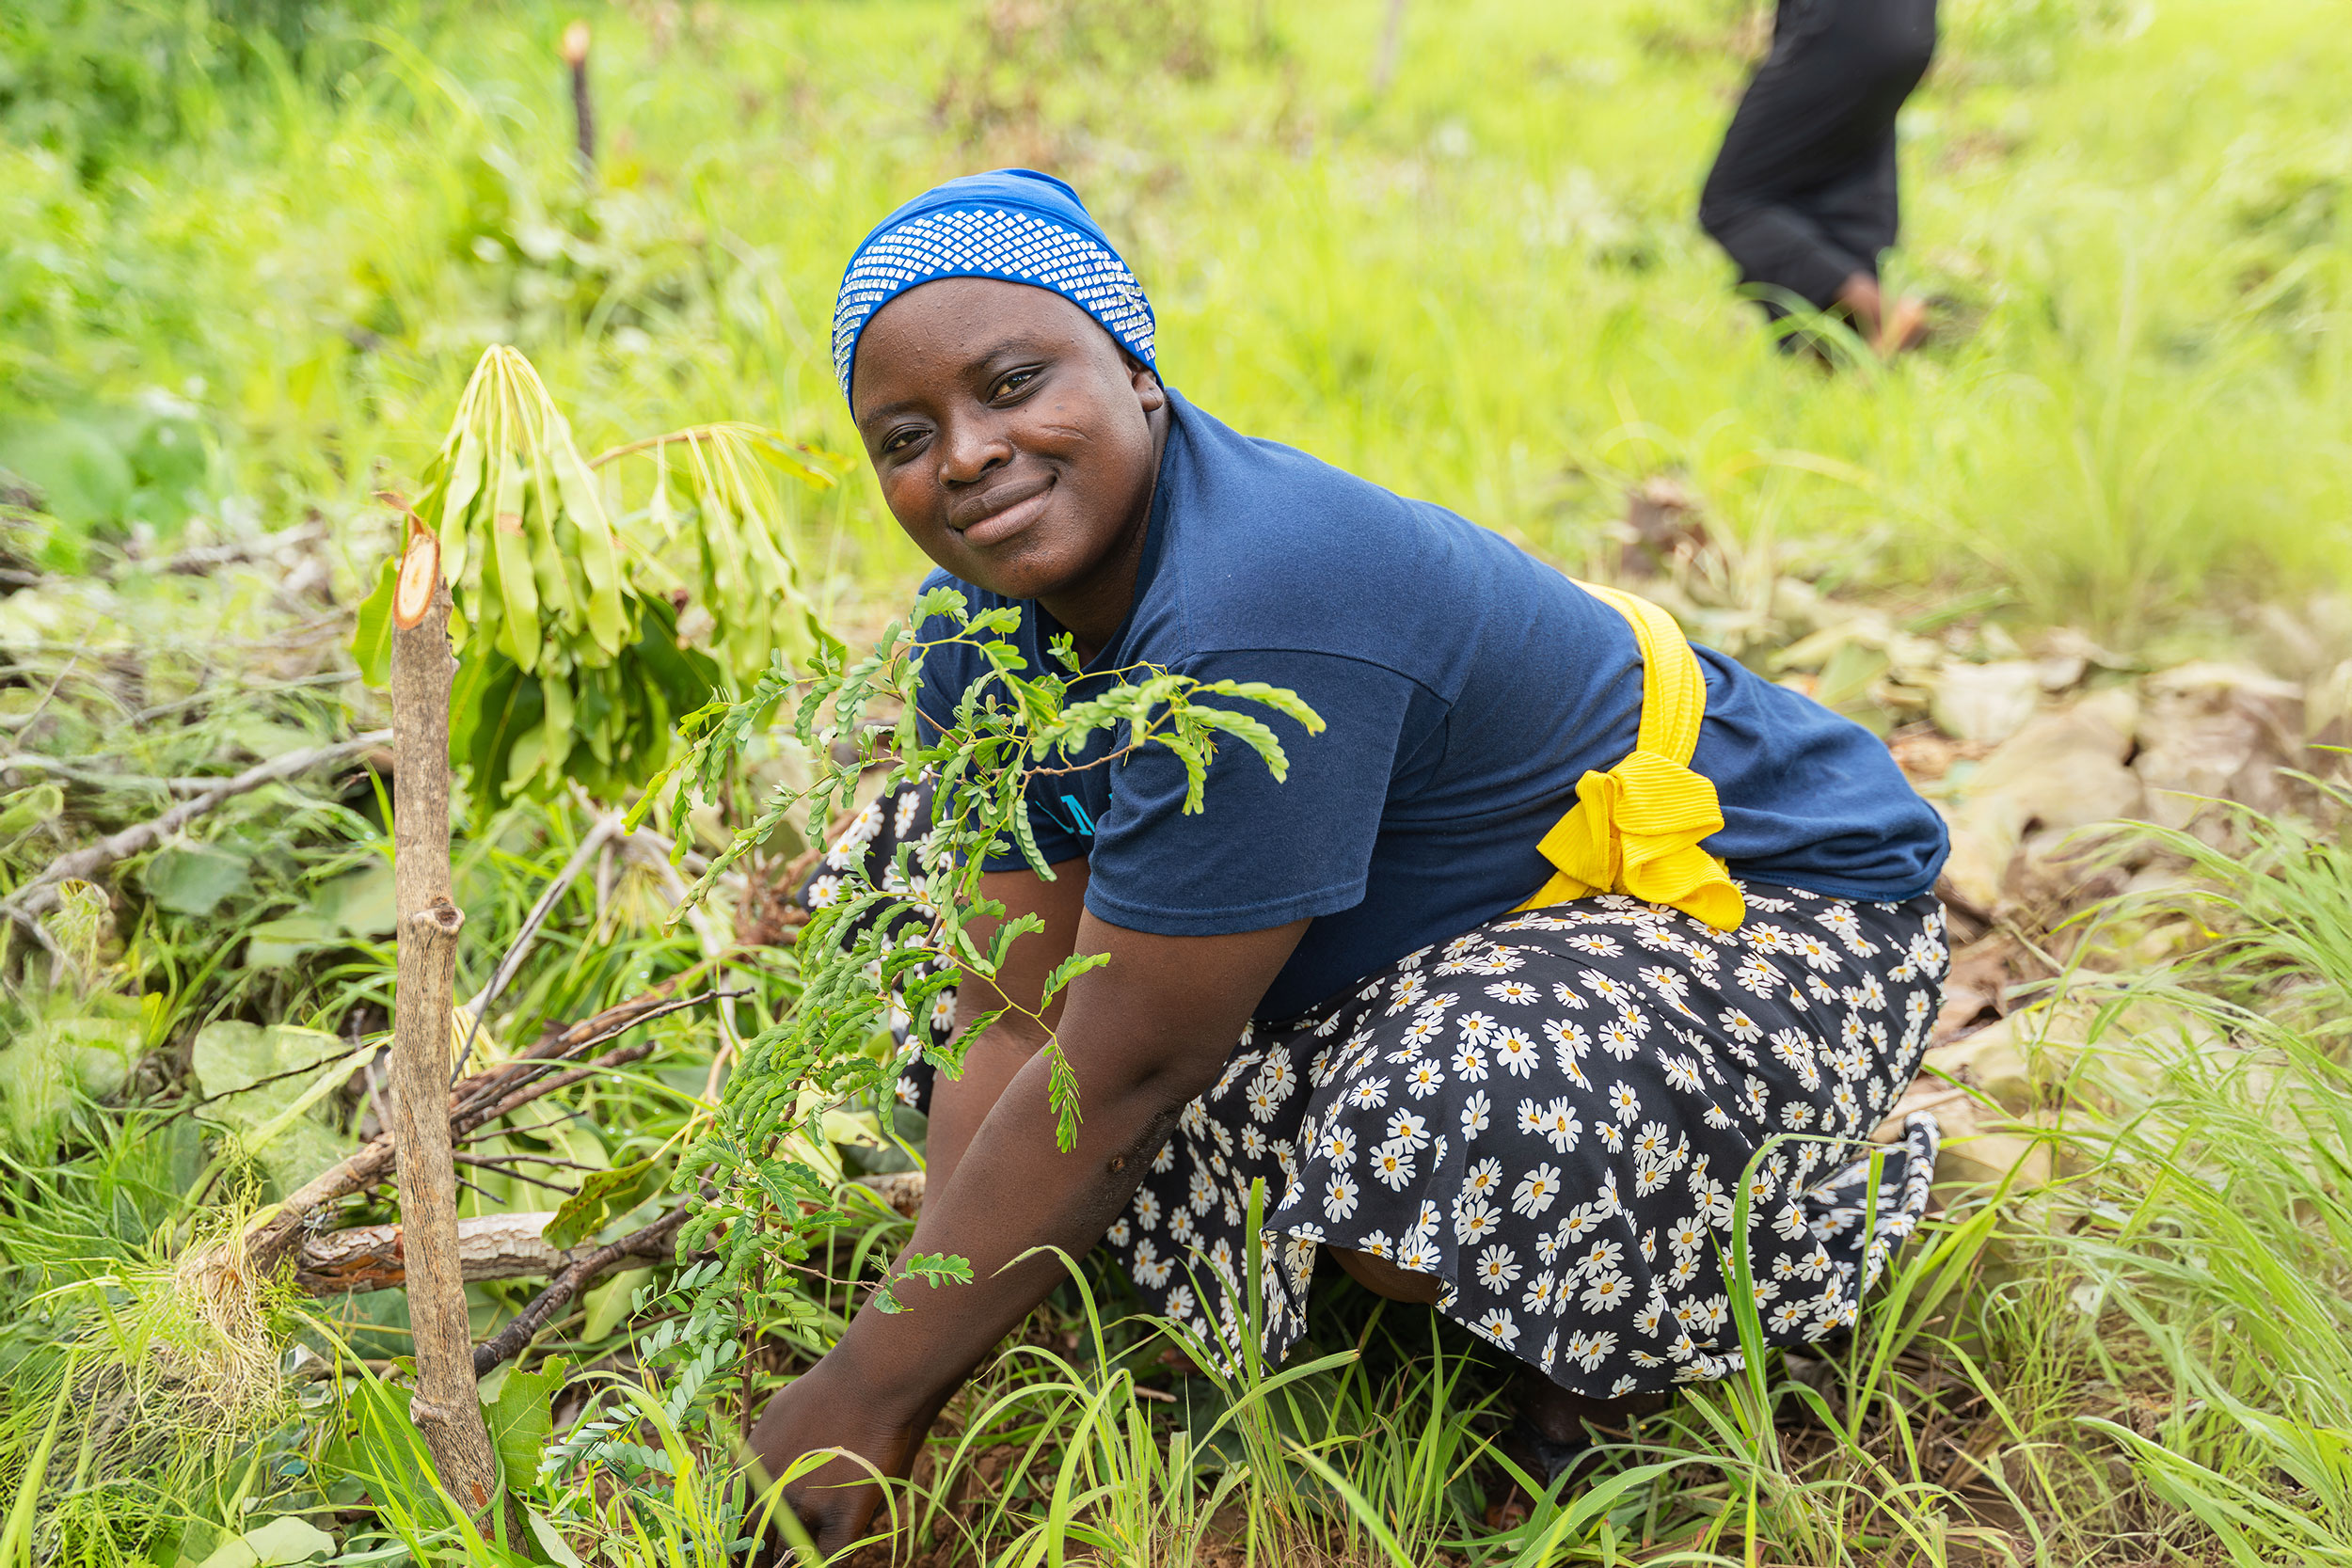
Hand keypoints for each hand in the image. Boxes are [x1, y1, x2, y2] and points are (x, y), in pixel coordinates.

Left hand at [744, 1353, 927, 1559]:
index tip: (744, 1552)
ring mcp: (808, 1505)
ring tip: (796, 1567)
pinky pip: (832, 1558)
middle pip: (757, 1547)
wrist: (869, 1381)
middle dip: (760, 1563)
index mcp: (751, 1468)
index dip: (736, 1542)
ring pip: (791, 1556)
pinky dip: (827, 1567)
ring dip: (793, 1566)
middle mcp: (772, 1491)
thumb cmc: (826, 1390)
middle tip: (768, 1567)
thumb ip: (762, 1448)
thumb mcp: (777, 1414)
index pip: (730, 1521)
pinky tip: (830, 1565)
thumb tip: (752, 1468)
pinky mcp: (844, 1513)